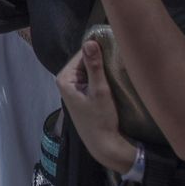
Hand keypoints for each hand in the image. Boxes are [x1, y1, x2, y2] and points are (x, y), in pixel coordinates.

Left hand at [56, 41, 136, 173]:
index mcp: (64, 78)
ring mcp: (74, 88)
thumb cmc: (100, 119)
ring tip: (119, 62)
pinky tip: (113, 75)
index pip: (82, 54)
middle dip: (100, 58)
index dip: (98, 49)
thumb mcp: (100, 90)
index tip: (115, 45)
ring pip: (90, 69)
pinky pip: (92, 78)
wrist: (103, 144)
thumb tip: (90, 42)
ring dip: (102, 67)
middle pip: (85, 61)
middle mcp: (66, 81)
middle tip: (120, 54)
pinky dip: (102, 76)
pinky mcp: (82, 94)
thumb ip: (94, 66)